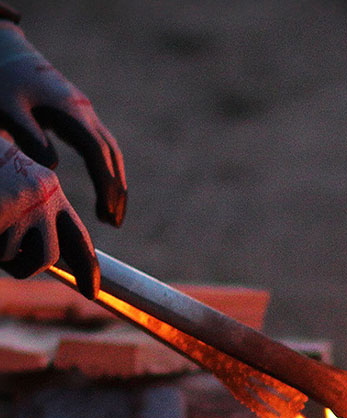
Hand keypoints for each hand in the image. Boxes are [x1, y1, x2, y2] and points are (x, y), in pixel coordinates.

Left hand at [0, 20, 125, 225]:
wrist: (4, 47)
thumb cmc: (2, 79)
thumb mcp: (8, 108)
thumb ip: (29, 136)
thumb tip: (52, 168)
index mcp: (71, 113)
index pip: (98, 156)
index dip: (105, 187)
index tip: (106, 214)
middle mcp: (84, 112)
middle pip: (112, 156)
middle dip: (116, 191)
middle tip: (114, 222)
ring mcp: (84, 111)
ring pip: (111, 151)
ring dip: (116, 182)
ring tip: (112, 212)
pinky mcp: (79, 112)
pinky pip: (102, 145)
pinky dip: (107, 169)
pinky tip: (103, 185)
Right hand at [0, 135, 97, 296]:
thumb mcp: (10, 198)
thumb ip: (33, 225)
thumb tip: (49, 260)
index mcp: (48, 190)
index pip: (76, 237)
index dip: (87, 269)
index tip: (92, 292)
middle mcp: (44, 194)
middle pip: (48, 256)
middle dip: (24, 264)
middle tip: (5, 254)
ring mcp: (25, 202)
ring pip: (18, 257)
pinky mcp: (6, 209)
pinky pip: (0, 251)